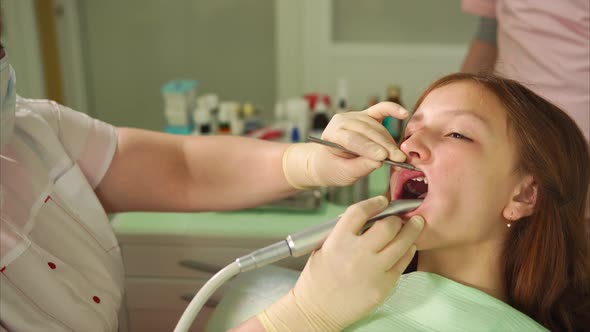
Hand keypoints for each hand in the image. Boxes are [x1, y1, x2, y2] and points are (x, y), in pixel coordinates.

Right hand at [257, 196, 423, 330]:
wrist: (317, 310)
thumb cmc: (317, 280)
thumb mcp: (322, 247)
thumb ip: (343, 231)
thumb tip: (369, 217)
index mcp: (338, 240)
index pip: (361, 211)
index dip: (375, 203)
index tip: (382, 201)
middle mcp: (357, 253)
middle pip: (387, 225)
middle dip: (396, 218)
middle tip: (400, 217)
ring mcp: (373, 270)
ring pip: (402, 242)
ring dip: (412, 230)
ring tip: (416, 224)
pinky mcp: (384, 286)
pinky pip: (403, 262)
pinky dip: (408, 251)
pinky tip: (409, 246)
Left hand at [282, 102, 409, 188]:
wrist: (326, 161)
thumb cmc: (332, 167)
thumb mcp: (343, 173)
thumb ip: (361, 167)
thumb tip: (379, 161)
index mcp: (331, 134)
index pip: (352, 139)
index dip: (369, 148)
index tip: (383, 157)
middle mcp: (342, 121)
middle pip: (367, 131)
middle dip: (384, 146)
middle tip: (398, 159)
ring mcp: (355, 116)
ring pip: (376, 126)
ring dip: (389, 141)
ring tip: (399, 156)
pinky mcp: (366, 116)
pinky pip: (381, 109)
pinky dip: (393, 109)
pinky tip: (404, 114)